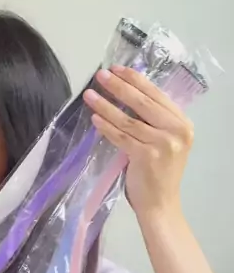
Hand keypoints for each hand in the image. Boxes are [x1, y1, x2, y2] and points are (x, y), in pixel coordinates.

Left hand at [83, 65, 194, 217]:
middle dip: (119, 87)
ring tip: (90, 95)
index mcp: (183, 123)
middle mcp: (177, 131)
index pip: (156, 95)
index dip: (135, 80)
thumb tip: (126, 92)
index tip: (117, 69)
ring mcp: (163, 144)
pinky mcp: (146, 156)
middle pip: (142, 103)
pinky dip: (106, 127)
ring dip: (106, 105)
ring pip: (128, 119)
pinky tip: (95, 118)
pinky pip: (121, 137)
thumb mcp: (166, 141)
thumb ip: (154, 120)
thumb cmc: (159, 172)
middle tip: (100, 75)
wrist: (161, 204)